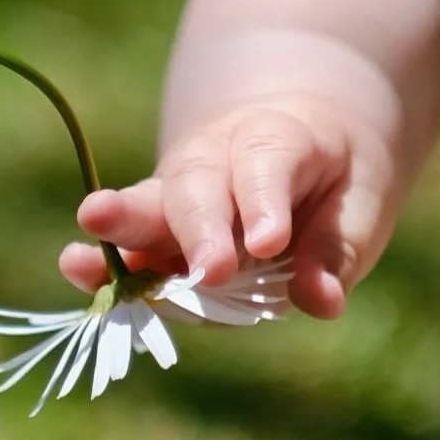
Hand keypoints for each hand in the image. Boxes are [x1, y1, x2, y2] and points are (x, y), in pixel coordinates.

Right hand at [58, 98, 397, 318]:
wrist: (296, 141)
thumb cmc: (334, 175)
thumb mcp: (361, 203)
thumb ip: (337, 250)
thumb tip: (319, 301)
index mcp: (277, 138)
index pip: (266, 166)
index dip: (264, 203)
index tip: (269, 242)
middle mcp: (215, 157)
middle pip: (198, 185)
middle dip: (200, 229)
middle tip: (210, 268)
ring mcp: (178, 192)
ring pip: (153, 208)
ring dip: (127, 231)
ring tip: (86, 243)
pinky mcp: (158, 233)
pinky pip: (135, 249)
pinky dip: (110, 265)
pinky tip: (77, 270)